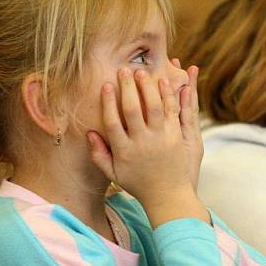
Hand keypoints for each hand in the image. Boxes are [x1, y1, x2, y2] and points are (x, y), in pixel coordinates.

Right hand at [87, 68, 207, 225]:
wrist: (168, 196)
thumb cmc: (139, 184)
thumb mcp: (114, 174)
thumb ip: (99, 154)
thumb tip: (89, 133)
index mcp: (124, 151)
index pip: (112, 122)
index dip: (108, 102)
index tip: (105, 85)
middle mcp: (141, 143)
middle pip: (131, 109)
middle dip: (127, 87)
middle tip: (123, 69)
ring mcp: (160, 139)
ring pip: (152, 106)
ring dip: (147, 86)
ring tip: (141, 72)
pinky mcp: (176, 137)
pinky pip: (171, 111)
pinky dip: (167, 95)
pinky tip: (163, 82)